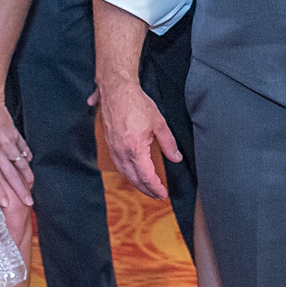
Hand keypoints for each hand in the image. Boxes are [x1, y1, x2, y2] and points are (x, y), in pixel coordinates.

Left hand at [0, 91, 33, 206]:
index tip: (6, 204)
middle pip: (10, 174)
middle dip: (19, 189)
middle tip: (27, 201)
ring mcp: (7, 142)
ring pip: (19, 162)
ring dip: (26, 176)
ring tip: (31, 186)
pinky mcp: (13, 134)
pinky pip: (22, 148)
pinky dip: (26, 157)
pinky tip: (28, 164)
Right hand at [93, 80, 179, 198]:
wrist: (116, 91)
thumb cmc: (136, 103)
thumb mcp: (159, 123)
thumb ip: (168, 143)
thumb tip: (176, 158)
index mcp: (135, 149)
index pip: (146, 177)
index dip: (156, 188)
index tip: (163, 194)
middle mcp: (121, 152)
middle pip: (135, 179)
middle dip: (147, 190)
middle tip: (158, 195)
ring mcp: (113, 149)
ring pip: (125, 173)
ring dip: (137, 183)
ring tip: (148, 188)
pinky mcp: (109, 144)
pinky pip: (118, 165)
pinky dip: (128, 173)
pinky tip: (134, 173)